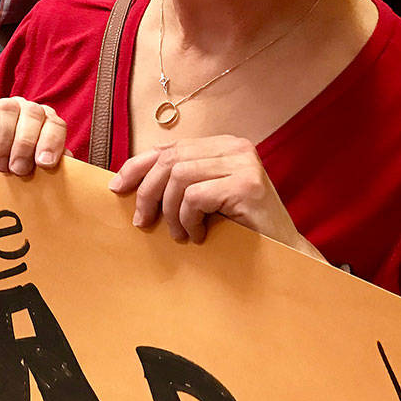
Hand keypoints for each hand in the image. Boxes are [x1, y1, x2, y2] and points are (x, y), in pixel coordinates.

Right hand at [0, 80, 66, 175]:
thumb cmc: (9, 165)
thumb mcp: (31, 167)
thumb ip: (50, 164)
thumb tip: (67, 163)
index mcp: (44, 122)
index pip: (56, 124)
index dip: (52, 142)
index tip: (44, 163)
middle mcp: (24, 109)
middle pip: (33, 114)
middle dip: (26, 144)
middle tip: (18, 169)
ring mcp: (1, 103)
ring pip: (9, 107)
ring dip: (6, 138)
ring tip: (1, 164)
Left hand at [108, 136, 320, 256]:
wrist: (284, 255)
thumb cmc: (238, 228)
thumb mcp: (203, 198)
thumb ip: (178, 181)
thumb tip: (126, 181)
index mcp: (222, 144)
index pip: (168, 148)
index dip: (137, 166)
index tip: (117, 189)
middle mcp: (235, 146)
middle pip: (169, 161)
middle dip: (148, 193)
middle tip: (142, 222)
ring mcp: (244, 163)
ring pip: (179, 178)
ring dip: (170, 212)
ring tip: (180, 234)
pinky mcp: (247, 185)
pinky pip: (195, 197)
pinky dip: (188, 219)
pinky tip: (199, 235)